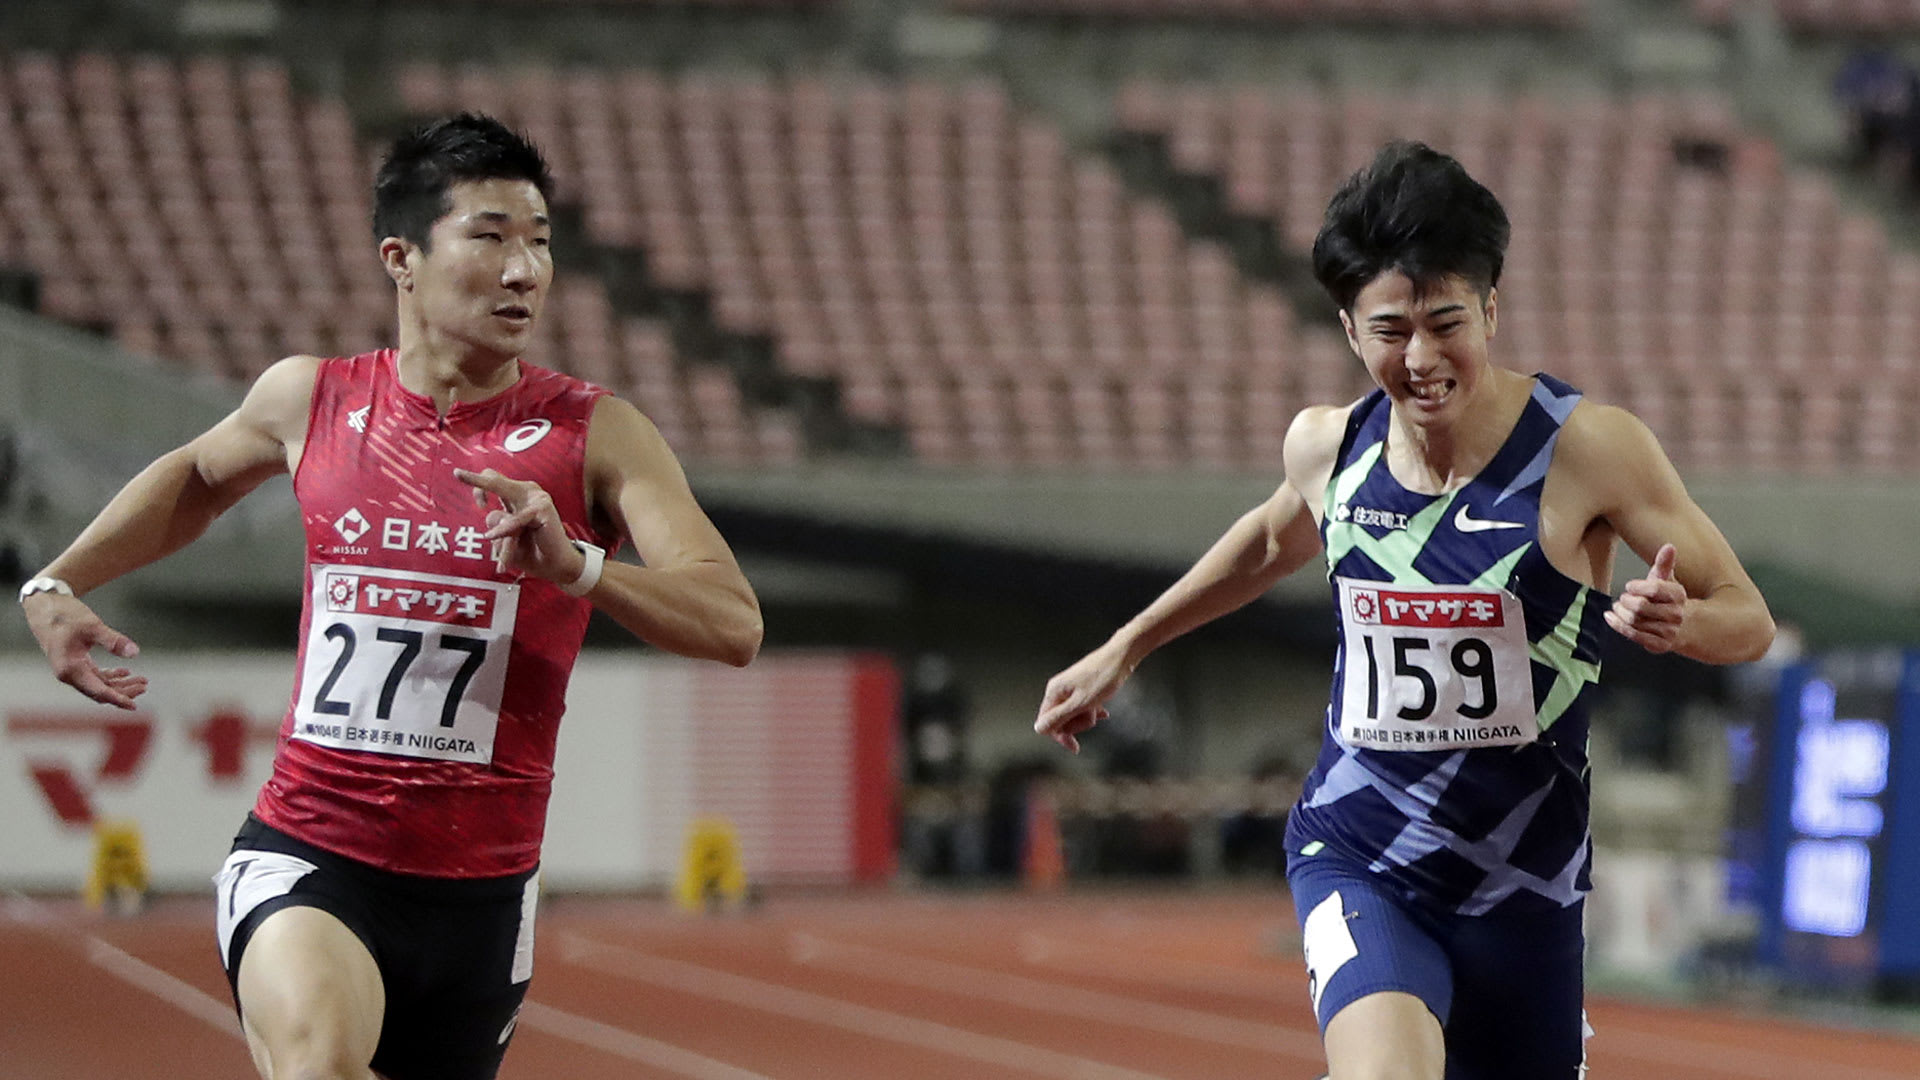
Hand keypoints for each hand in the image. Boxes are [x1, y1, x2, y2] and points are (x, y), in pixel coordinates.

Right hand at [23, 593, 146, 708]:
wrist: (44, 605)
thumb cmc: (64, 615)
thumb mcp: (92, 626)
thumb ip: (113, 640)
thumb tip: (134, 653)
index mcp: (70, 669)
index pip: (98, 691)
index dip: (118, 698)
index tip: (134, 706)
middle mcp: (69, 674)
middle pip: (100, 691)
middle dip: (123, 691)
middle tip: (144, 684)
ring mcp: (72, 669)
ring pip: (99, 684)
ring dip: (120, 684)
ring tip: (141, 681)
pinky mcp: (75, 663)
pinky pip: (95, 676)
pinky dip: (110, 676)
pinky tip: (126, 672)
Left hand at [454, 467, 584, 584]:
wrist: (555, 565)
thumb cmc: (531, 551)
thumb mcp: (505, 537)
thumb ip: (496, 523)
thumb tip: (489, 513)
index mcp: (517, 496)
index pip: (493, 480)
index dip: (479, 487)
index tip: (479, 506)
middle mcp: (526, 492)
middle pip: (494, 480)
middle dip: (474, 479)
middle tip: (457, 474)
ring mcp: (537, 498)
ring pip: (502, 511)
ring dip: (499, 534)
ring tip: (496, 550)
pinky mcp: (543, 509)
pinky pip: (515, 520)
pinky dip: (505, 531)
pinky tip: (494, 537)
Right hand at [1034, 640, 1132, 753]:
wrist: (1120, 658)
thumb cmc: (1102, 678)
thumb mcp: (1080, 703)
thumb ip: (1058, 717)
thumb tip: (1038, 729)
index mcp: (1054, 692)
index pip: (1047, 723)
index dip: (1061, 736)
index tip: (1075, 746)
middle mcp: (1058, 689)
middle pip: (1061, 719)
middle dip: (1078, 724)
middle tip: (1092, 717)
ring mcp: (1070, 688)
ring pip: (1073, 714)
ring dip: (1086, 717)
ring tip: (1098, 709)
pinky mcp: (1081, 688)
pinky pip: (1081, 706)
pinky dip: (1091, 711)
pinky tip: (1102, 711)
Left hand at [1605, 543, 1684, 653]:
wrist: (1684, 626)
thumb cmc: (1667, 599)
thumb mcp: (1666, 580)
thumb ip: (1664, 564)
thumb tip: (1669, 546)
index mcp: (1678, 595)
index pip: (1655, 589)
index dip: (1638, 586)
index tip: (1629, 586)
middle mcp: (1676, 614)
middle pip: (1641, 606)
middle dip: (1626, 601)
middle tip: (1623, 598)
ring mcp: (1669, 631)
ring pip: (1635, 621)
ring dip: (1620, 613)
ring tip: (1617, 607)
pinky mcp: (1659, 645)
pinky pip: (1634, 635)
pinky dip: (1617, 625)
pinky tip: (1609, 617)